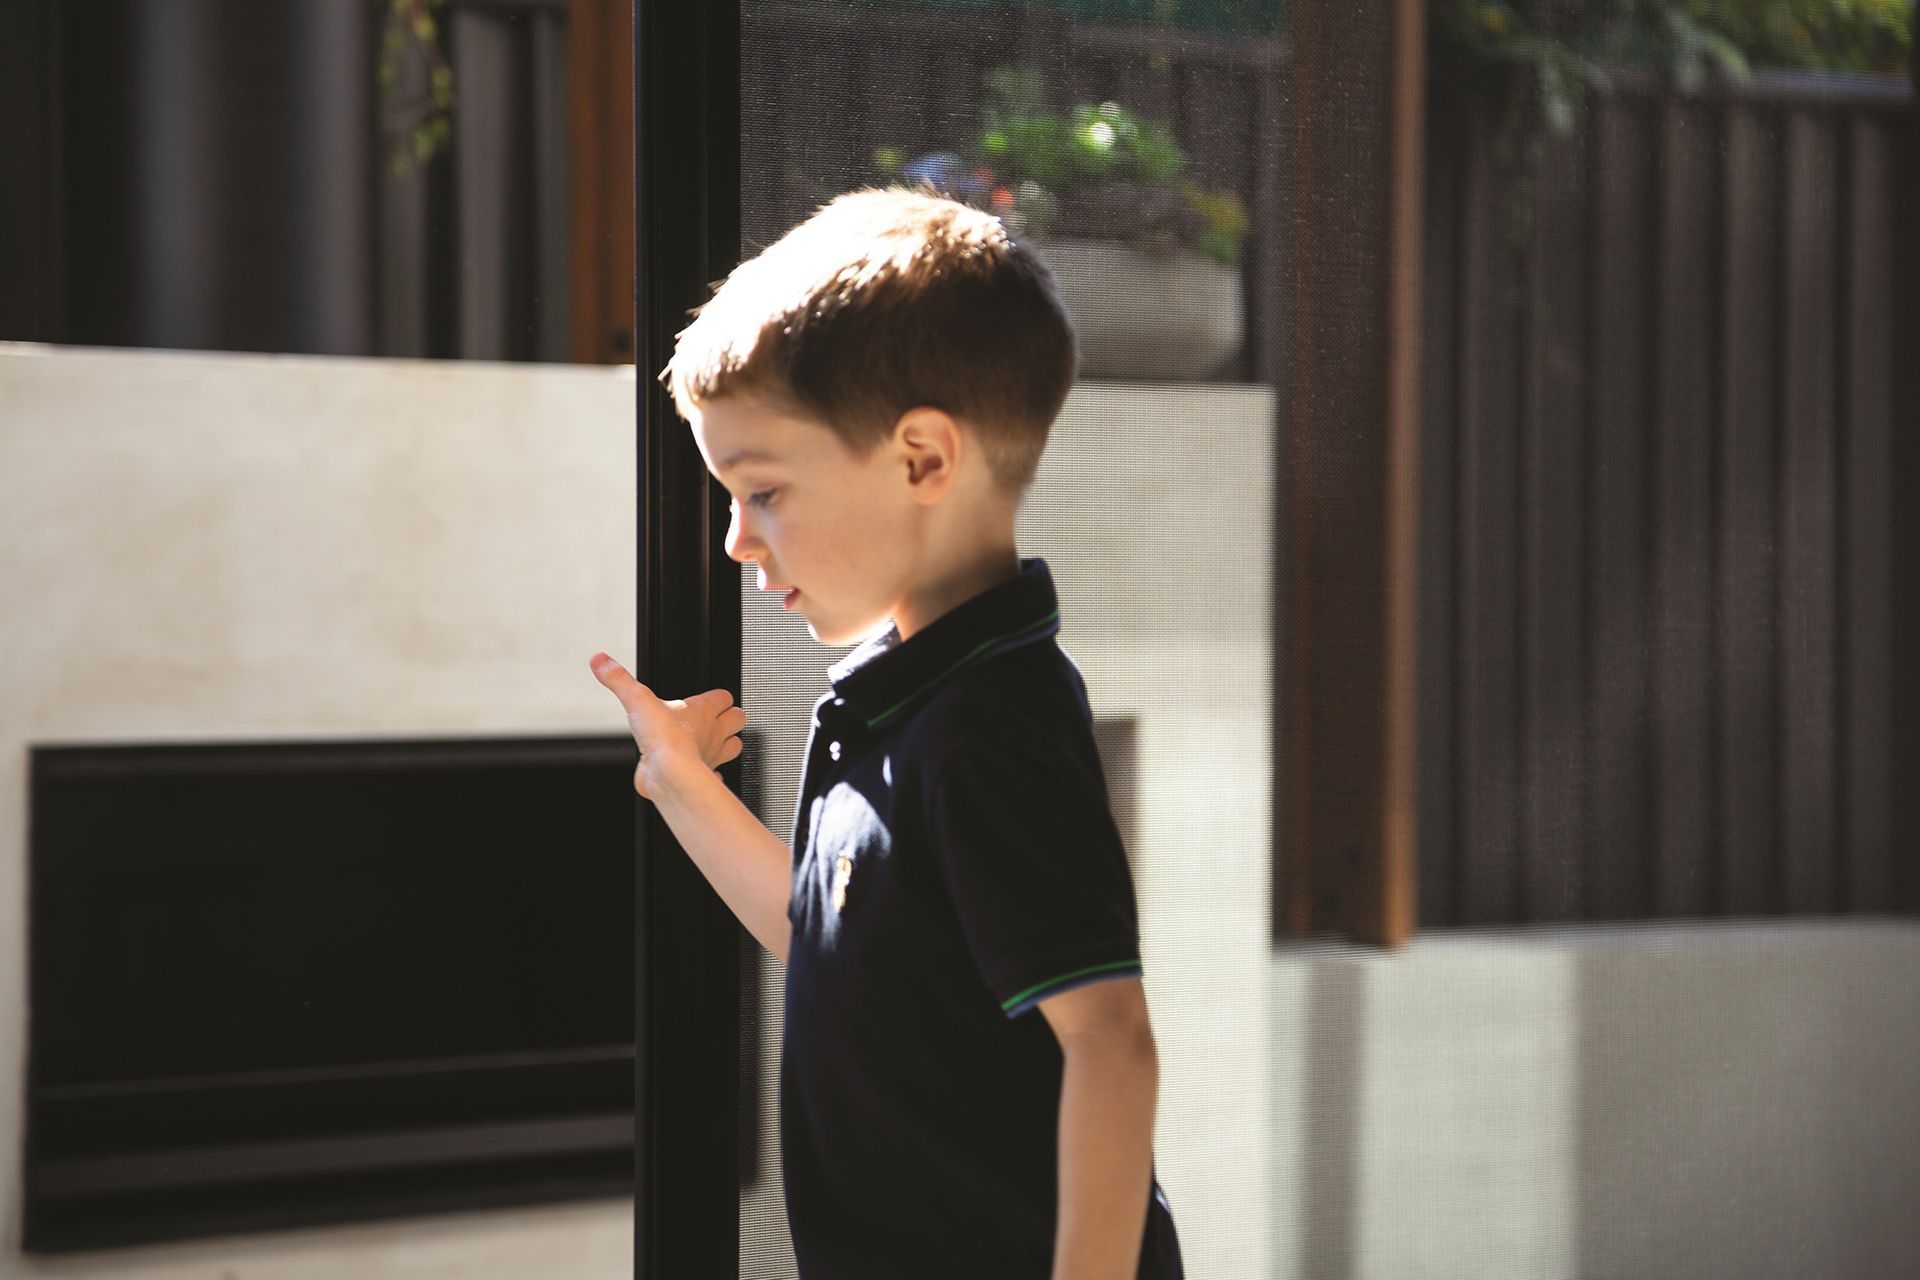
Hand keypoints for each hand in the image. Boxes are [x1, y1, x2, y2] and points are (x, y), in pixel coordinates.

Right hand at [588, 652, 746, 799]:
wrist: (669, 776)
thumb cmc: (663, 739)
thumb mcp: (637, 701)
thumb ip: (619, 680)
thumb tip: (601, 660)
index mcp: (703, 710)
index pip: (723, 696)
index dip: (718, 696)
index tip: (709, 698)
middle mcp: (713, 733)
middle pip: (737, 719)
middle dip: (730, 718)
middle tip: (715, 719)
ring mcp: (711, 756)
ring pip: (734, 747)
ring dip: (726, 743)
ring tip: (709, 741)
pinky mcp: (703, 776)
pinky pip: (716, 774)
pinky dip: (711, 772)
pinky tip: (701, 770)